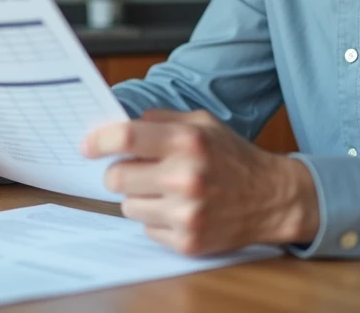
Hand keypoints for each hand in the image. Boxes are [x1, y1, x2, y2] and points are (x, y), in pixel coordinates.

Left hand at [81, 109, 318, 254]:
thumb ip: (161, 119)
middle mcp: (186, 177)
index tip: (87, 146)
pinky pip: (146, 229)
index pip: (126, 138)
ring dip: (139, 198)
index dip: (99, 141)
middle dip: (120, 173)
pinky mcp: (188, 241)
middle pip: (116, 178)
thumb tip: (117, 123)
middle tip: (138, 171)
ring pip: (127, 206)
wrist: (271, 198)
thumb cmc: (232, 157)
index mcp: (188, 141)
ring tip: (166, 191)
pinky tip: (180, 209)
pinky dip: (156, 220)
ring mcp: (186, 213)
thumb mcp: (202, 123)